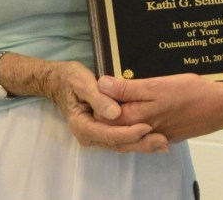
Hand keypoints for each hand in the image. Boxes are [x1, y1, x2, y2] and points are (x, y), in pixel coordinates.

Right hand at [42, 61, 168, 152]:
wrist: (59, 81)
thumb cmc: (71, 79)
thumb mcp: (82, 83)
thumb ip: (98, 98)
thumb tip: (116, 114)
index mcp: (83, 126)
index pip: (109, 135)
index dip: (129, 132)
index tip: (147, 127)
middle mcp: (89, 135)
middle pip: (118, 144)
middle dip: (140, 143)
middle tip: (162, 141)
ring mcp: (96, 135)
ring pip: (121, 144)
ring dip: (141, 144)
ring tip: (163, 142)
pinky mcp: (103, 130)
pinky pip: (121, 138)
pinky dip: (136, 139)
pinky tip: (152, 136)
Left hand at [98, 74, 222, 142]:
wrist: (220, 107)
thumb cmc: (191, 92)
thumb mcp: (157, 85)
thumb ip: (128, 88)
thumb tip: (102, 84)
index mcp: (138, 118)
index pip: (104, 116)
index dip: (99, 100)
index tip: (99, 83)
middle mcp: (143, 131)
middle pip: (115, 124)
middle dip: (109, 107)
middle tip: (110, 85)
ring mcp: (155, 134)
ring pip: (130, 127)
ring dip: (124, 113)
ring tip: (126, 93)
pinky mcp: (166, 134)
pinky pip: (144, 130)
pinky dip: (139, 120)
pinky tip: (143, 107)